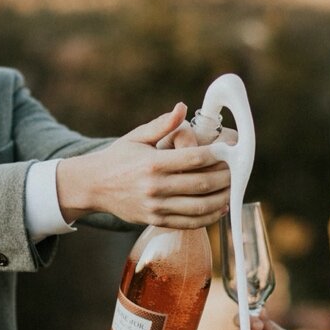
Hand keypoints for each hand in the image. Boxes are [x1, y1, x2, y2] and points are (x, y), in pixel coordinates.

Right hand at [57, 104, 231, 226]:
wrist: (92, 186)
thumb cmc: (117, 158)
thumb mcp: (136, 137)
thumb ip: (162, 124)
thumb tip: (182, 107)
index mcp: (153, 163)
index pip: (194, 159)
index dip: (217, 155)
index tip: (229, 151)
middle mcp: (155, 187)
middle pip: (201, 184)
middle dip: (224, 177)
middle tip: (236, 171)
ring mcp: (156, 207)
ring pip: (199, 207)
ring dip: (221, 199)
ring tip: (232, 190)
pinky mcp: (155, 220)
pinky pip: (189, 222)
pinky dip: (209, 217)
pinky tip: (220, 208)